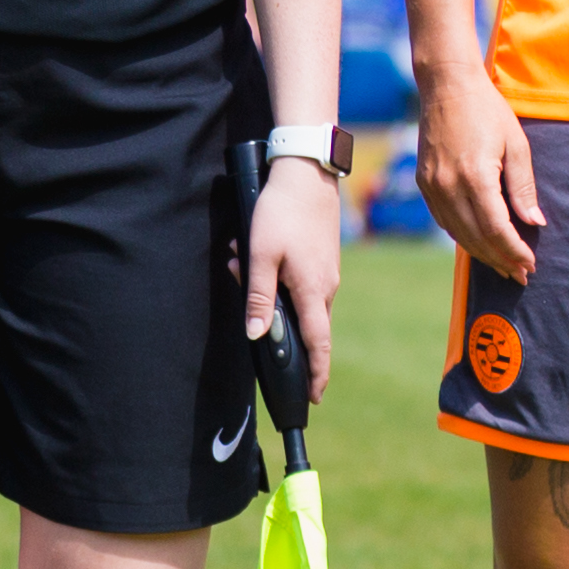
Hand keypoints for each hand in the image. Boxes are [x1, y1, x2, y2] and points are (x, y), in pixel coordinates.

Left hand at [243, 156, 347, 392]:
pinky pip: (300, 282)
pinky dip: (276, 278)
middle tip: (254, 321)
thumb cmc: (282, 212)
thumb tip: (256, 335)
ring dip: (270, 294)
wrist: (307, 173)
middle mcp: (327, 287)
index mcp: (314, 291)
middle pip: (307, 325)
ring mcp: (328, 273)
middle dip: (278, 328)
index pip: (318, 344)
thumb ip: (258, 297)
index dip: (316, 372)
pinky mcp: (323, 259)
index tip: (313, 396)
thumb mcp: (261, 255)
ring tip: (240, 262)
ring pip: (298, 300)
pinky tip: (253, 252)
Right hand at [415, 67, 539, 283]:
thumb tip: (534, 222)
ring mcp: (432, 186)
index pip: (496, 229)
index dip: (514, 251)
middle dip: (501, 259)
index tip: (530, 263)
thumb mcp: (516, 144)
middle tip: (521, 274)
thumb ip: (523, 187)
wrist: (446, 86)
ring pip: (458, 233)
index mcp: (475, 176)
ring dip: (482, 254)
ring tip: (503, 266)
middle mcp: (448, 185)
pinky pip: (443, 220)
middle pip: (476, 237)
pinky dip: (462, 237)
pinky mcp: (424, 183)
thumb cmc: (487, 110)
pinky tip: (478, 243)